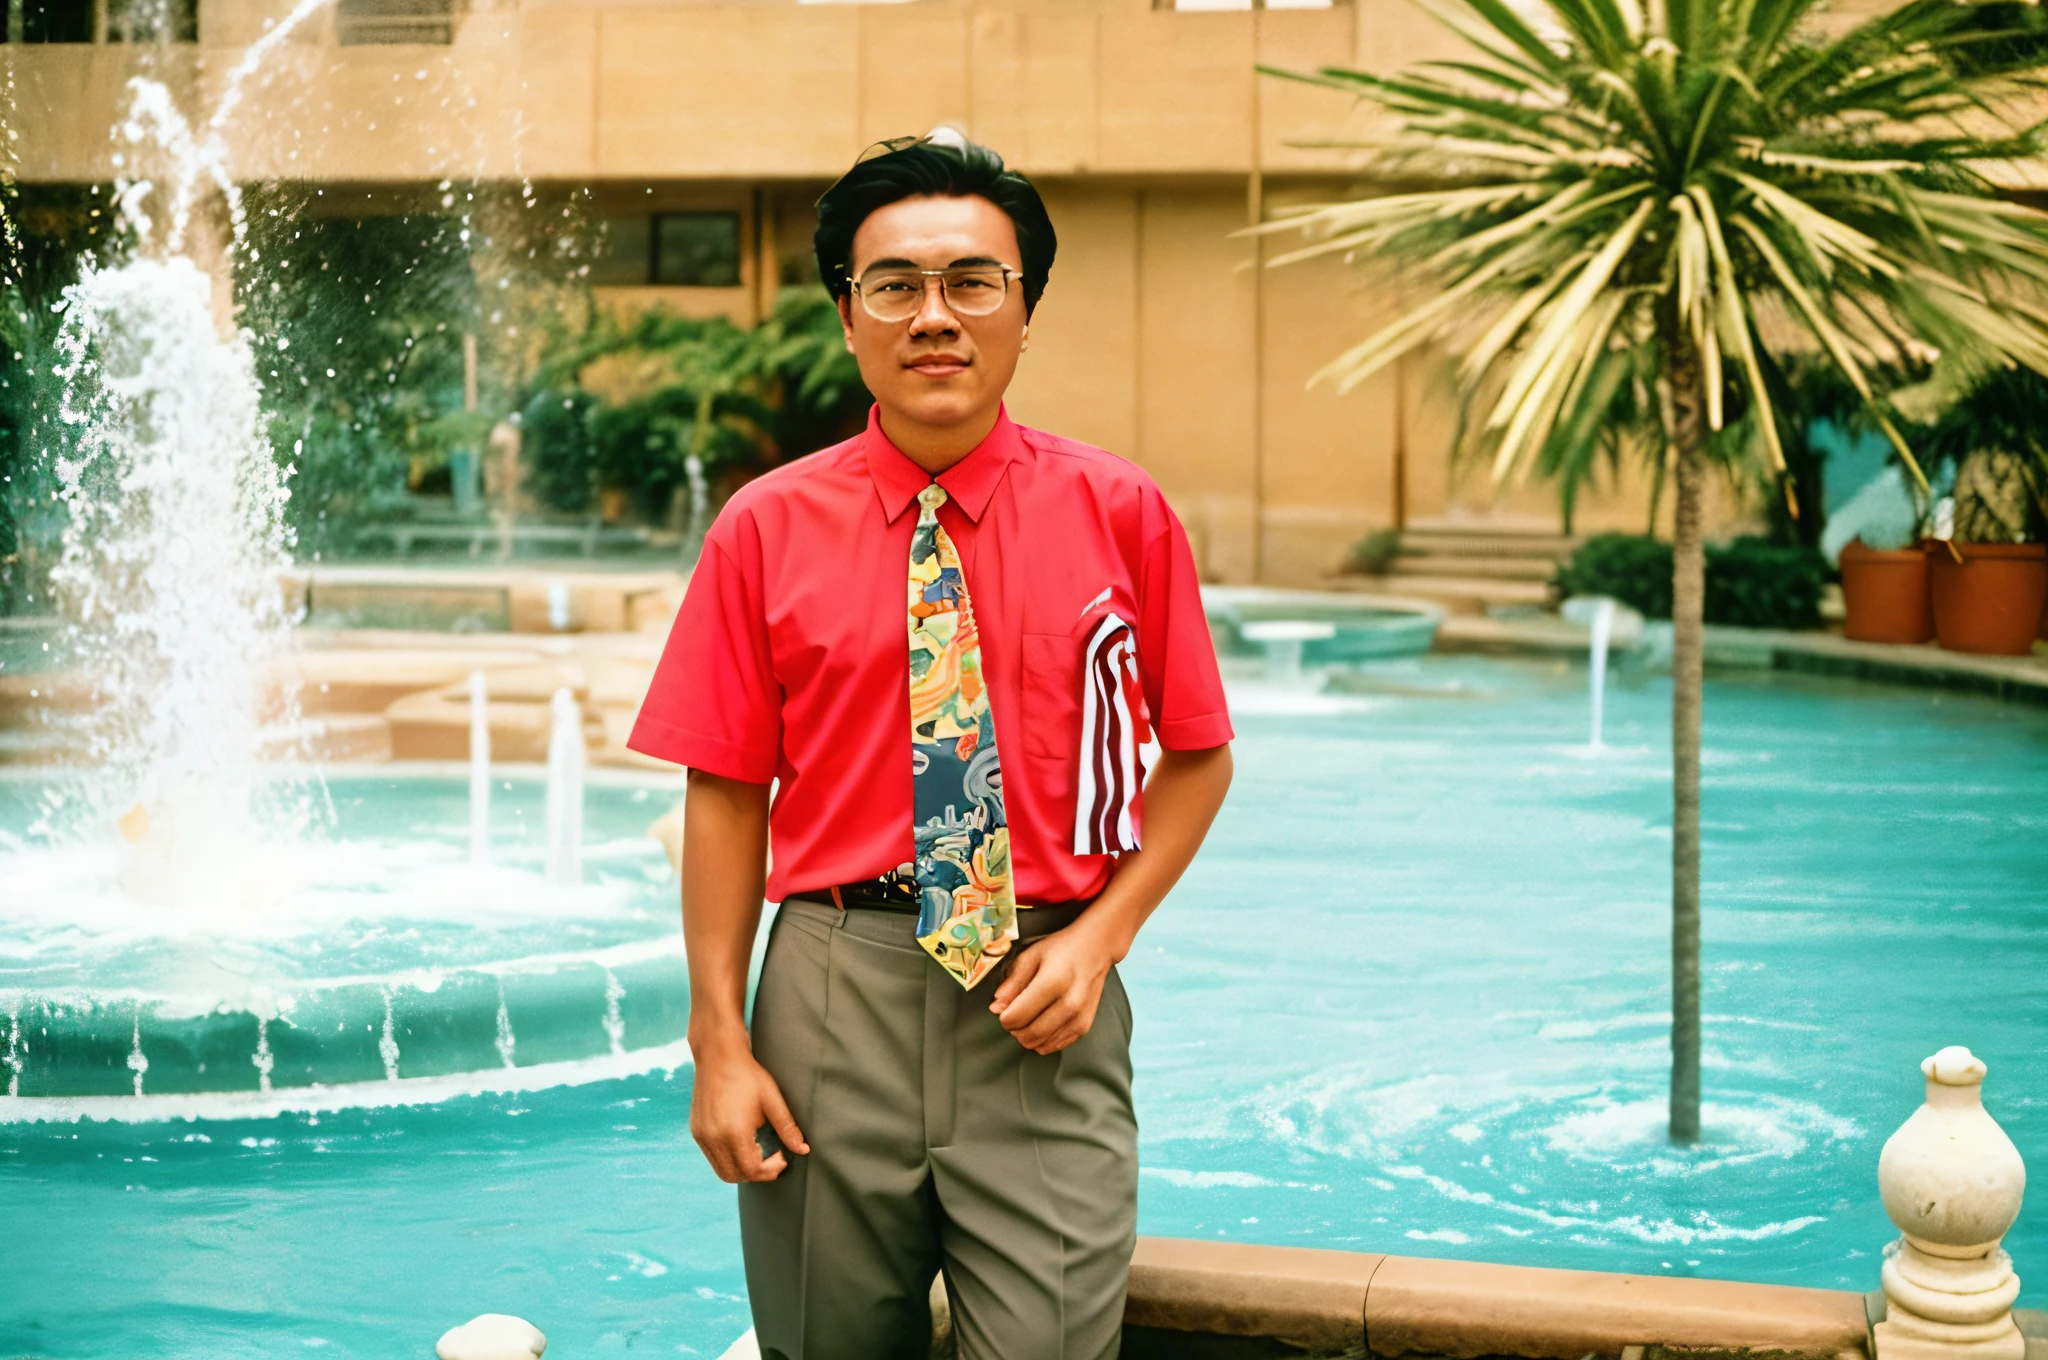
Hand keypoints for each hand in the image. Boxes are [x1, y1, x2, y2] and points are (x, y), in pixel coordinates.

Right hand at [689, 1041, 808, 1183]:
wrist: (718, 1055)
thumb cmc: (748, 1075)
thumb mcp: (772, 1100)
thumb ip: (787, 1128)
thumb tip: (804, 1150)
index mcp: (733, 1133)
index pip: (752, 1170)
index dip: (770, 1170)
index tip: (783, 1157)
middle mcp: (714, 1139)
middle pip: (735, 1176)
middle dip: (756, 1174)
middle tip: (773, 1159)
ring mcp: (702, 1136)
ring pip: (721, 1170)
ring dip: (741, 1169)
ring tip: (758, 1152)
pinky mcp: (697, 1132)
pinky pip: (712, 1158)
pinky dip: (728, 1159)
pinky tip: (743, 1143)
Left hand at [989, 922, 1114, 1054]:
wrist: (1096, 949)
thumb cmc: (1061, 949)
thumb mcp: (1031, 956)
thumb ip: (1012, 982)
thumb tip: (995, 1008)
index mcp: (1052, 982)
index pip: (1016, 1016)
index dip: (1003, 1017)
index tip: (1004, 1006)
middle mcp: (1069, 1004)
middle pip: (1027, 1035)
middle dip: (1014, 1028)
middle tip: (1014, 1012)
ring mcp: (1079, 1018)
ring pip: (1039, 1045)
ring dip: (1027, 1035)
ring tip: (1028, 1016)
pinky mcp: (1084, 1027)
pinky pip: (1054, 1047)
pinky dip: (1042, 1040)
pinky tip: (1042, 1023)